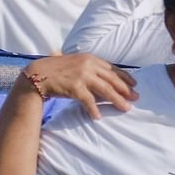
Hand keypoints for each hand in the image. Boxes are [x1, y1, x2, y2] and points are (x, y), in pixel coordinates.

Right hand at [22, 53, 138, 120]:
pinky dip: (95, 110)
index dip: (125, 77)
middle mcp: (88, 65)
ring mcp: (82, 76)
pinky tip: (98, 116)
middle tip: (136, 98)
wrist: (38, 74)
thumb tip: (103, 75)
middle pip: (112, 79)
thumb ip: (88, 66)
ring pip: (105, 90)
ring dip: (117, 100)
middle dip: (126, 90)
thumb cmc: (55, 69)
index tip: (134, 84)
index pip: (112, 68)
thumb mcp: (74, 62)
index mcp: (90, 58)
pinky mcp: (75, 87)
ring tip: (125, 108)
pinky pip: (89, 101)